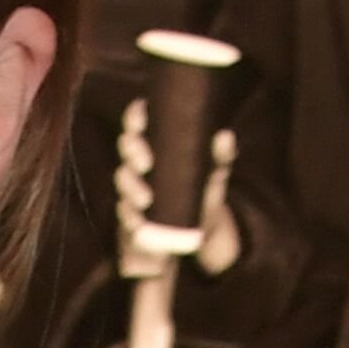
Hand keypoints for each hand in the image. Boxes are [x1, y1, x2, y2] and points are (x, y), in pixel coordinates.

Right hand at [113, 93, 236, 280]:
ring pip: (123, 179)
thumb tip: (225, 136)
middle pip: (126, 146)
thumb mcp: (213, 173)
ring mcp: (131, 184)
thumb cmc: (200, 190)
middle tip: (146, 165)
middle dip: (133, 153)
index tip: (141, 123)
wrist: (192, 230)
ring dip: (131, 188)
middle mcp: (138, 158)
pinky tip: (137, 221)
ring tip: (146, 200)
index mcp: (155, 140)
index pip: (138, 119)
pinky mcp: (129, 211)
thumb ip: (220, 156)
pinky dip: (129, 216)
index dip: (135, 116)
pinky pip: (123, 211)